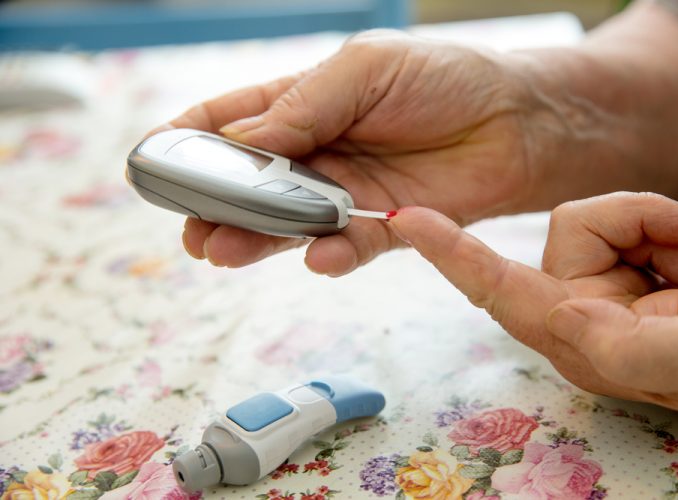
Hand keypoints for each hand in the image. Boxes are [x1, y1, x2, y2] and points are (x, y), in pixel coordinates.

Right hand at [156, 30, 533, 274]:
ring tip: (222, 250)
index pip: (231, 123)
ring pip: (286, 223)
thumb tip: (242, 138)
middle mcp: (316, 153)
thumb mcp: (368, 69)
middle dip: (214, 205)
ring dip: (254, 239)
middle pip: (249, 184)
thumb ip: (306, 104)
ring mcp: (345, 193)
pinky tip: (315, 255)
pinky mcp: (382, 227)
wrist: (515, 119)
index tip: (153, 160)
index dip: (190, 140)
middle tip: (189, 225)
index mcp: (303, 105)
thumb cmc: (444, 77)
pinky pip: (346, 247)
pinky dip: (329, 253)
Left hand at [388, 192, 677, 430]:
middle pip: (569, 230)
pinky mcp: (631, 274)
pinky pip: (632, 223)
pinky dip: (670, 229)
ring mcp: (605, 294)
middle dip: (632, 219)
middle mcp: (580, 316)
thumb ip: (624, 346)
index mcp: (579, 341)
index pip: (497, 291)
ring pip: (601, 221)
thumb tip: (559, 313)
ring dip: (658, 227)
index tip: (407, 218)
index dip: (451, 254)